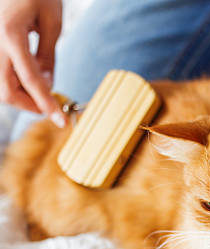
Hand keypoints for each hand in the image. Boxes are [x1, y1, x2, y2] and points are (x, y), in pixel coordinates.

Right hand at [0, 0, 65, 126]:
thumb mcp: (51, 23)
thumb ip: (48, 57)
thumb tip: (47, 84)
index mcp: (11, 35)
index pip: (32, 81)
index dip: (47, 105)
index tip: (60, 121)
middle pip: (6, 91)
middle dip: (29, 104)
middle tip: (48, 104)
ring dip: (19, 94)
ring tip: (39, 84)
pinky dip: (12, 81)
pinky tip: (27, 73)